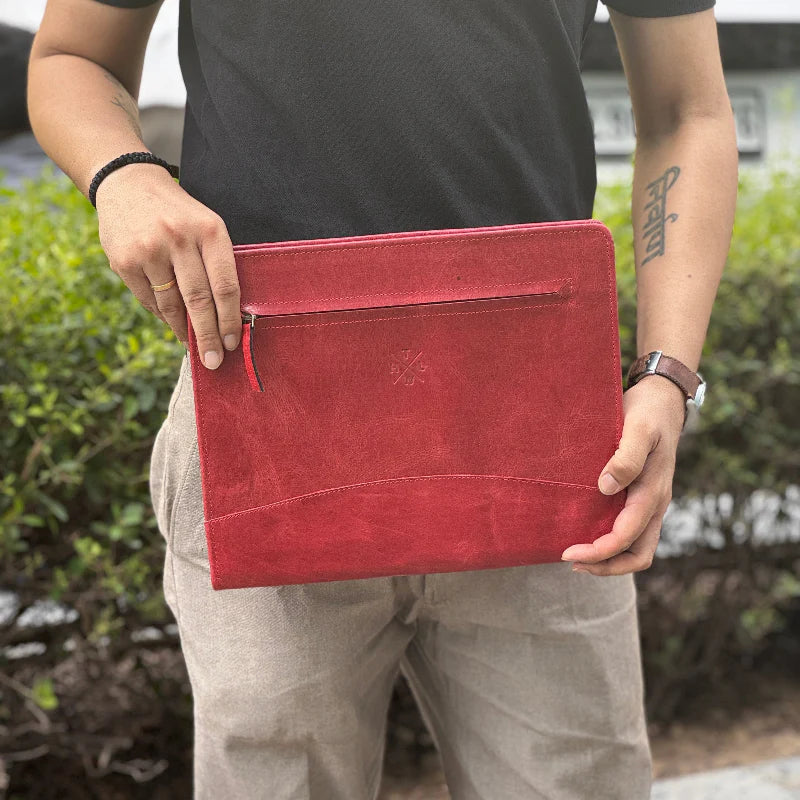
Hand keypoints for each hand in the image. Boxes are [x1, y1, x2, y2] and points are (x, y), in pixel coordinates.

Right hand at [95, 163, 240, 368]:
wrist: (128, 184)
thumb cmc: (179, 215)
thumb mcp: (206, 227)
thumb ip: (217, 265)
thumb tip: (227, 318)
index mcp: (209, 230)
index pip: (225, 285)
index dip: (230, 319)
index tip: (232, 343)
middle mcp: (178, 239)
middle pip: (199, 301)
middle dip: (208, 336)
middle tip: (213, 362)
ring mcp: (148, 250)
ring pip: (171, 305)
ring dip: (184, 330)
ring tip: (193, 344)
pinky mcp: (123, 261)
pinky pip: (149, 300)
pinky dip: (163, 316)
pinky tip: (172, 322)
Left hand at [560, 375, 685, 574]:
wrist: (664, 399)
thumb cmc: (648, 412)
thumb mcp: (638, 429)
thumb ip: (626, 458)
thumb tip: (605, 488)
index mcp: (653, 492)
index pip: (626, 537)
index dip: (598, 552)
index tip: (567, 553)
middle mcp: (655, 503)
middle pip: (637, 554)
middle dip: (606, 565)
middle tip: (571, 561)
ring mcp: (651, 501)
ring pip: (637, 546)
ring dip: (610, 557)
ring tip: (578, 555)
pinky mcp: (643, 495)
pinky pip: (632, 529)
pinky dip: (612, 540)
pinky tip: (587, 530)